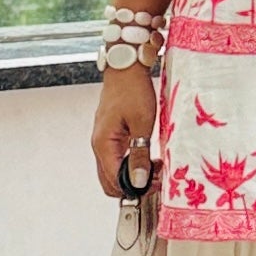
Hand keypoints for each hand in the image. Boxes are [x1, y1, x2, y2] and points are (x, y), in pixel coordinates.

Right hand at [92, 64, 157, 197]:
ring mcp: (103, 140)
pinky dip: (130, 163)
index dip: (135, 188)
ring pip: (113, 171)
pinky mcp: (109, 135)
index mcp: (103, 144)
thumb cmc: (133, 90)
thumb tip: (139, 181)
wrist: (126, 67)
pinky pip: (116, 158)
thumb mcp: (142, 124)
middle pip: (110, 181)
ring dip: (133, 175)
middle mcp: (99, 145)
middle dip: (133, 185)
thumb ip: (139, 155)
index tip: (156, 184)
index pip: (114, 181)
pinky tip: (148, 156)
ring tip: (156, 167)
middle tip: (156, 178)